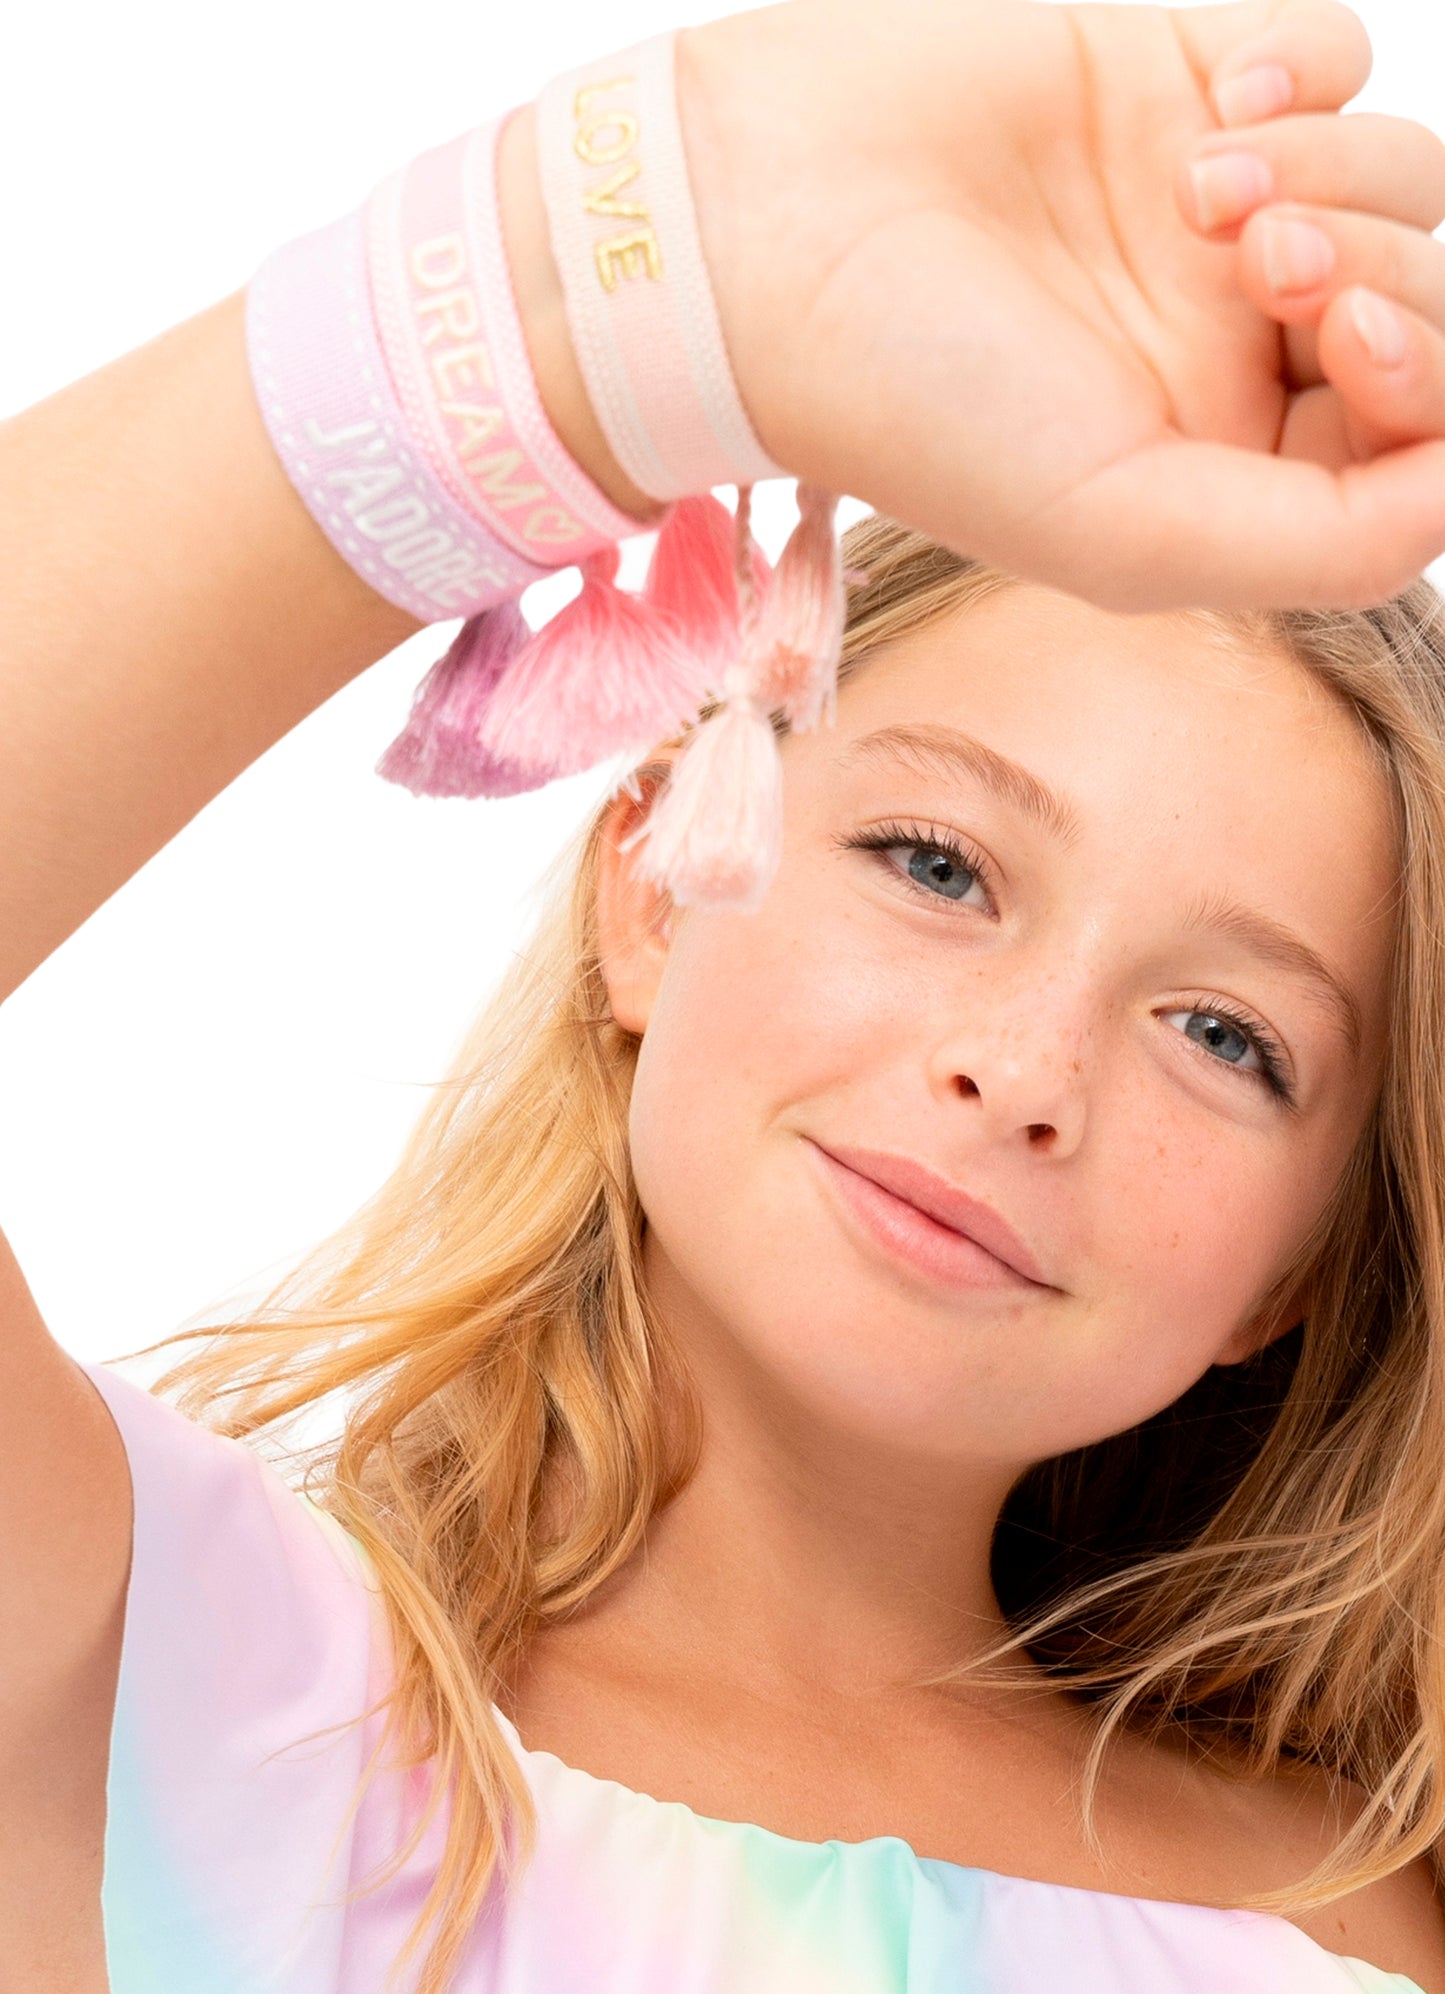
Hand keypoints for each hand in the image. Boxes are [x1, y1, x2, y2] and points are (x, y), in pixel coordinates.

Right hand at [679, 0, 1444, 608]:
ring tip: (1205, 188)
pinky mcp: (1175, 78)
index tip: (1343, 333)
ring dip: (1339, 166)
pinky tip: (1210, 106)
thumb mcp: (1126, 533)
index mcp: (1223, 469)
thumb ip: (1323, 544)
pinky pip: (1331, 54)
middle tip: (1263, 259)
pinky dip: (1306, 70)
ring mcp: (1208, 213)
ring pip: (1396, 173)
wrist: (761, 239)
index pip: (1418, 439)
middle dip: (1385, 266)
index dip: (1433, 376)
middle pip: (1426, 299)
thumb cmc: (919, 407)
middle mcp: (1229, 347)